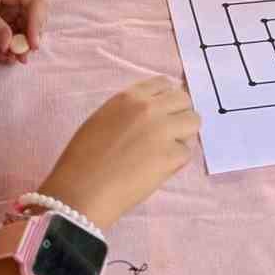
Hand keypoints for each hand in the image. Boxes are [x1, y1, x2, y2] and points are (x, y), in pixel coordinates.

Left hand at [0, 0, 48, 64]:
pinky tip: (2, 57)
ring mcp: (9, 9)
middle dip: (29, 38)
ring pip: (23, 30)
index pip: (36, 3)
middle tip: (22, 56)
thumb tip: (9, 45)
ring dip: (19, 46)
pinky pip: (11, 36)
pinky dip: (8, 47)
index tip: (32, 45)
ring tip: (11, 59)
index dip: (36, 24)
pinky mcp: (1, 22)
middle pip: (33, 18)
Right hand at [37, 77, 199, 229]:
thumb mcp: (103, 119)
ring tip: (165, 150)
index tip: (161, 112)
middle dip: (179, 114)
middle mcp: (150, 107)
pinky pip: (186, 151)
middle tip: (167, 133)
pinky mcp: (172, 155)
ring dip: (183, 134)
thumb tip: (154, 114)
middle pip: (184, 99)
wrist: (81, 191)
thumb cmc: (83, 159)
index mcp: (129, 96)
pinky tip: (157, 169)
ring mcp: (163, 130)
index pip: (163, 83)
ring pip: (193, 121)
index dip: (165, 99)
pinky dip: (176, 160)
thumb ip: (130, 111)